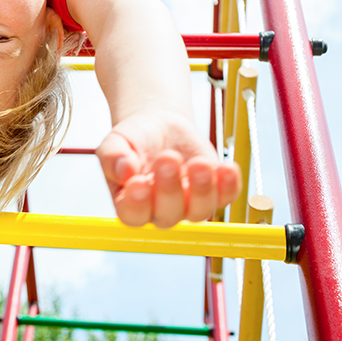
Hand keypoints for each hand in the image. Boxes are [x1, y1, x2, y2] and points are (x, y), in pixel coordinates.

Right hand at [95, 109, 240, 227]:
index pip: (133, 215)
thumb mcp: (115, 141)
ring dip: (202, 189)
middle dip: (170, 189)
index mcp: (130, 202)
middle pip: (168, 215)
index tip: (139, 182)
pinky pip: (226, 197)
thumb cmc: (134, 139)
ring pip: (199, 211)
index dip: (137, 204)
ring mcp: (188, 205)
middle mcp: (159, 210)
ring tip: (198, 163)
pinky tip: (226, 167)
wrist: (160, 126)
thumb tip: (124, 171)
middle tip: (168, 158)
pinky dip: (229, 185)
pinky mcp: (214, 193)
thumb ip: (112, 156)